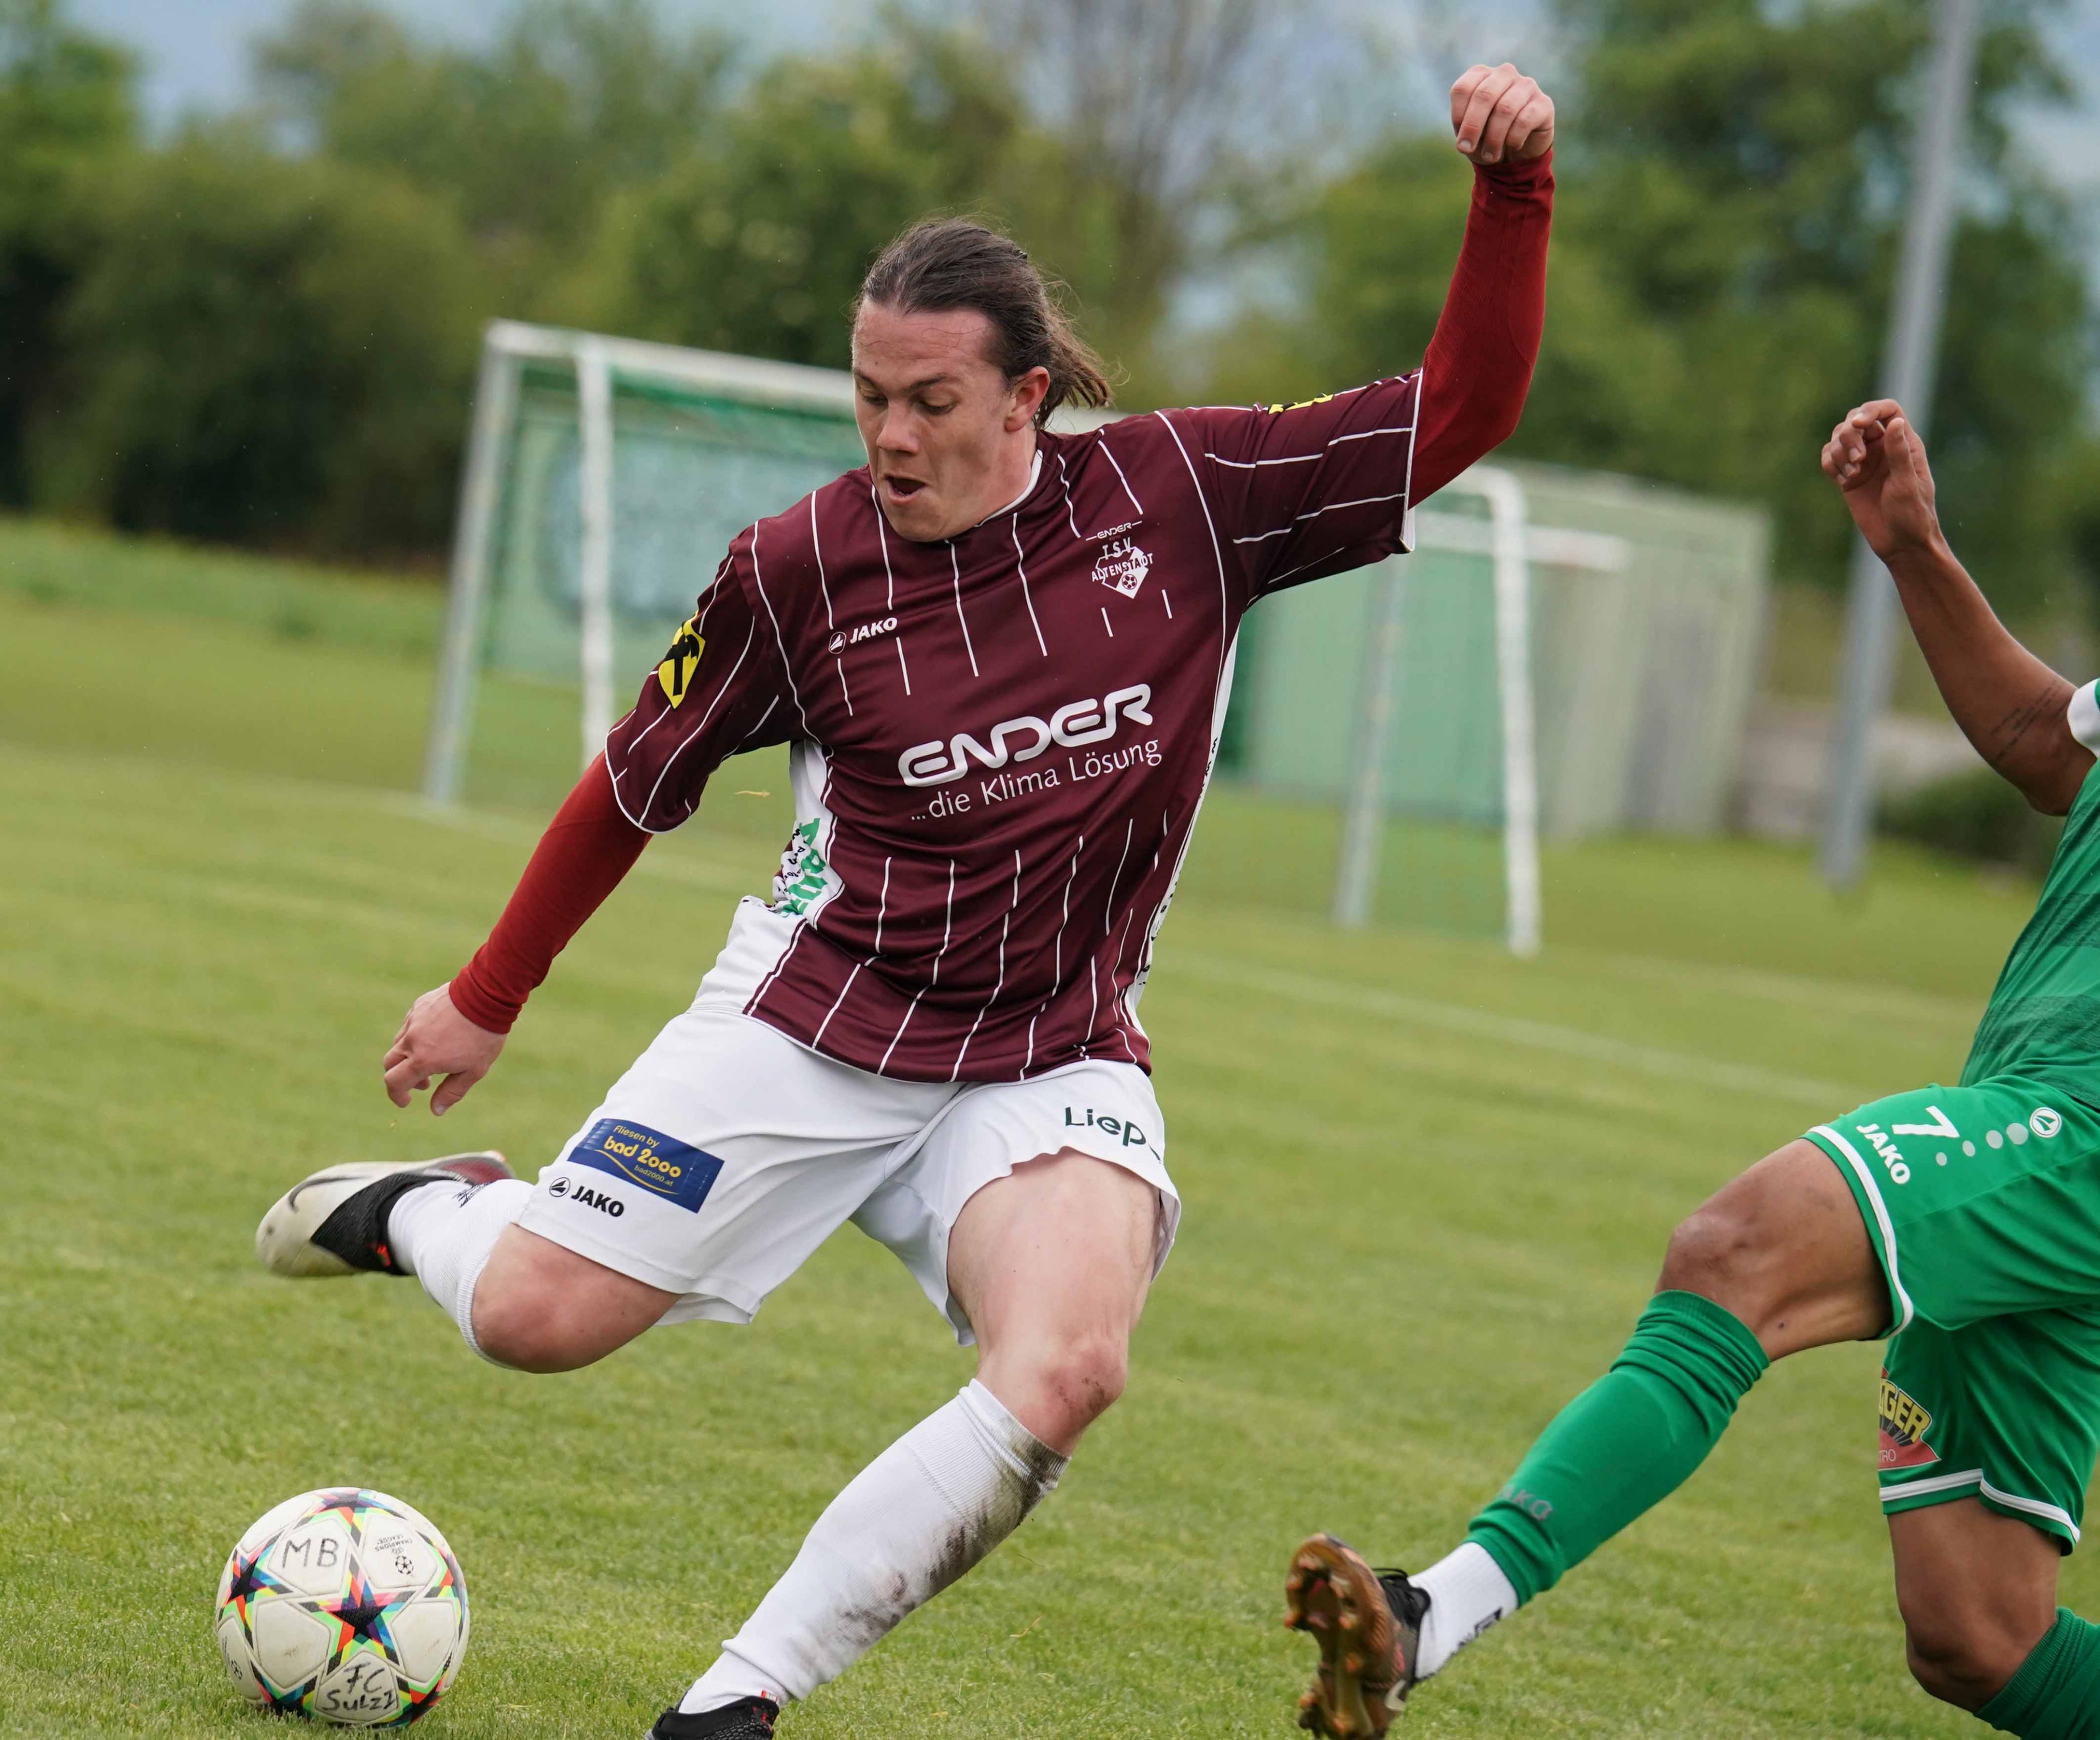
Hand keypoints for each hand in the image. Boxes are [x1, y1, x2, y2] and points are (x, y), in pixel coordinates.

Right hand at [383, 984, 504, 1115]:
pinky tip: (437, 1036)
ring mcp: (413, 1020)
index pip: (394, 1083)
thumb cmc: (483, 1036)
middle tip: (425, 1082)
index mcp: (422, 1059)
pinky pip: (409, 1026)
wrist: (487, 995)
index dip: (396, 1096)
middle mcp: (411, 1040)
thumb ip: (452, 1092)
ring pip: (399, 1043)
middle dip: (402, 1078)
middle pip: (390, 1064)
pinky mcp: (419, 1006)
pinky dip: (415, 1037)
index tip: (406, 1101)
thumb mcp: (474, 1070)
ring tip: (435, 1057)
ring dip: (408, 1057)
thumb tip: (436, 1110)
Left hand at [1450, 63, 1553, 165]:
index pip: (1463, 89)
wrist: (1517, 151)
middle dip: (1473, 127)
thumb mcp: (1469, 133)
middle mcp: (1504, 74)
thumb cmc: (1487, 136)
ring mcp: (1526, 85)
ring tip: (1490, 156)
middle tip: (1467, 149)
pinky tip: (1513, 147)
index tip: (1461, 140)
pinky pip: (1524, 120)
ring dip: (1494, 139)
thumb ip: (1464, 130)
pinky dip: (1513, 139)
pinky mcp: (1543, 103)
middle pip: (1484, 95)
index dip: (1458, 117)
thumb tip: (1465, 143)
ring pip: (1505, 109)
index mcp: (1481, 75)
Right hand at [1821, 400, 1943, 560]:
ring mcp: (1864, 462)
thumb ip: (1899, 452)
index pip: (1888, 410)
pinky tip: (1843, 481)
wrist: (1900, 544)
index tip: (1858, 424)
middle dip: (1850, 435)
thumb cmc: (1912, 515)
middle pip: (1857, 420)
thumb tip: (1894, 423)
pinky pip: (1830, 459)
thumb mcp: (1907, 483)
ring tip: (1851, 474)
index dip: (1870, 410)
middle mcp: (1883, 447)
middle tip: (1856, 460)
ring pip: (1840, 438)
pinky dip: (1830, 465)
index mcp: (1904, 443)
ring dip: (1839, 451)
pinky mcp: (1848, 477)